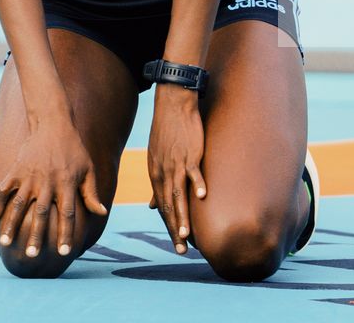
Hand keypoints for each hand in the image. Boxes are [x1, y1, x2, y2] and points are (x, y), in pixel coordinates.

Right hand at [0, 116, 107, 260]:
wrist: (53, 123)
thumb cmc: (74, 149)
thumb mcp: (88, 169)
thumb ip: (91, 193)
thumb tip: (101, 213)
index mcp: (67, 183)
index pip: (68, 214)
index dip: (66, 233)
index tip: (64, 252)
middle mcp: (48, 182)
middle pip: (41, 214)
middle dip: (36, 236)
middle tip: (31, 256)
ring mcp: (30, 175)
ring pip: (19, 204)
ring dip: (12, 224)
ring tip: (5, 243)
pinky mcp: (17, 168)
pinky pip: (6, 188)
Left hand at [146, 86, 206, 254]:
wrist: (172, 105)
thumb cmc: (167, 132)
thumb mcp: (156, 159)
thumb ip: (156, 185)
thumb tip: (150, 206)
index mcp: (155, 176)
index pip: (163, 207)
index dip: (170, 227)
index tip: (177, 244)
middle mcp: (163, 173)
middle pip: (169, 206)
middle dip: (174, 230)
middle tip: (181, 250)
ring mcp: (176, 163)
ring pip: (178, 194)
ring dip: (183, 216)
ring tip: (186, 234)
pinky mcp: (189, 153)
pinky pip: (193, 171)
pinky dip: (198, 183)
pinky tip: (204, 196)